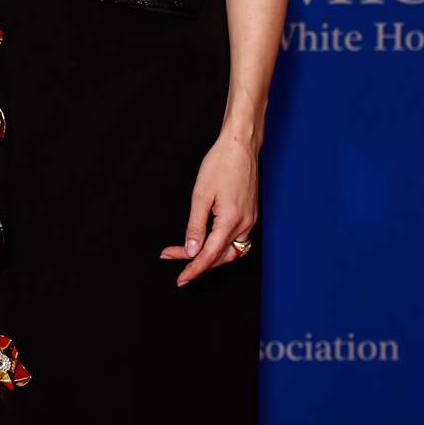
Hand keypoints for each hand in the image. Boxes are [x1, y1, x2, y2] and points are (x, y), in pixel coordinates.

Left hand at [160, 132, 256, 285]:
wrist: (240, 145)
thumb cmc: (221, 164)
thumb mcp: (201, 195)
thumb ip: (195, 226)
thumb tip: (191, 251)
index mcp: (231, 221)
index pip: (209, 255)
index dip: (193, 269)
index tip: (180, 278)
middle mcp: (245, 224)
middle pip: (221, 257)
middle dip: (197, 262)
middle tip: (173, 258)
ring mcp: (250, 220)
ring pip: (230, 251)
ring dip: (210, 256)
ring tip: (186, 254)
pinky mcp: (250, 214)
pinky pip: (236, 239)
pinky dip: (220, 245)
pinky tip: (206, 241)